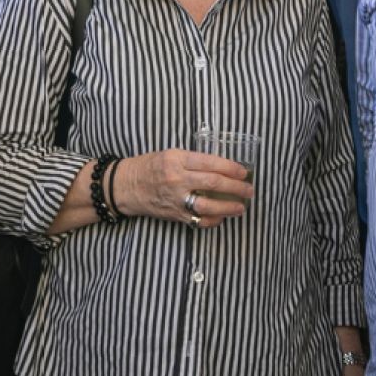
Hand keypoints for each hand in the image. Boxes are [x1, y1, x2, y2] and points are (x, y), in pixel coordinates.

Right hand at [109, 151, 252, 226]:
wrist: (126, 186)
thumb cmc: (149, 166)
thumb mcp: (170, 154)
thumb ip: (194, 160)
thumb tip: (223, 167)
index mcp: (177, 159)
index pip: (211, 163)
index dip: (231, 168)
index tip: (244, 172)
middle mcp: (177, 179)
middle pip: (214, 184)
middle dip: (236, 187)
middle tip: (249, 190)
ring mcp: (176, 199)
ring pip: (209, 206)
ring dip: (229, 207)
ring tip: (241, 207)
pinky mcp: (175, 214)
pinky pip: (199, 221)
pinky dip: (213, 220)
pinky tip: (223, 217)